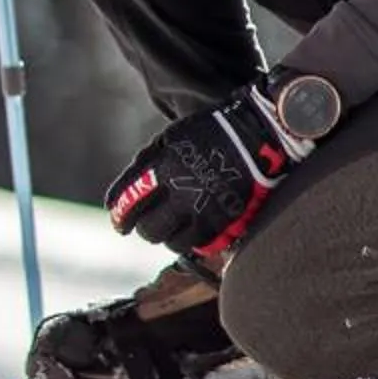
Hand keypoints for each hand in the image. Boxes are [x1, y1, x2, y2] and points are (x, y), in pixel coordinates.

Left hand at [106, 73, 341, 266]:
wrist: (259, 135)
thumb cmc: (214, 132)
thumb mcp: (173, 136)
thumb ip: (149, 161)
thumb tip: (128, 189)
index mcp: (163, 164)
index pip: (127, 198)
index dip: (119, 213)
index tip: (118, 220)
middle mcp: (180, 190)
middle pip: (147, 227)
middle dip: (142, 228)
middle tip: (145, 225)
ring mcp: (203, 209)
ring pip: (170, 242)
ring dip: (166, 236)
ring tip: (171, 226)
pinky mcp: (224, 223)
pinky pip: (196, 246)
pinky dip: (190, 241)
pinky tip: (191, 230)